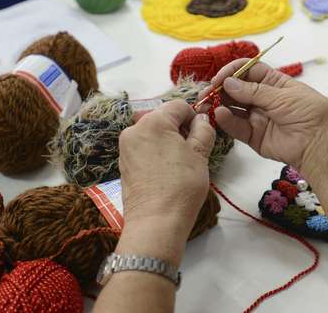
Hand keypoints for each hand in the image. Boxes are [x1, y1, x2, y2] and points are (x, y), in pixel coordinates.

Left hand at [118, 100, 215, 233]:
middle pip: (163, 118)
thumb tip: (202, 119)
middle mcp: (134, 129)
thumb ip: (203, 130)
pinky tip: (166, 172)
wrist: (156, 221)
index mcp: (153, 121)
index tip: (202, 135)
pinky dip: (156, 153)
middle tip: (193, 151)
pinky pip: (144, 148)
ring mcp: (126, 147)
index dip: (194, 117)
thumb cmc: (181, 185)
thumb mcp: (200, 155)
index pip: (179, 106)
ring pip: (153, 133)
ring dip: (168, 141)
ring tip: (180, 164)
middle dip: (180, 129)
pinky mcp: (124, 163)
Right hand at [198, 59, 327, 176]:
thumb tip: (228, 83)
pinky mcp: (254, 136)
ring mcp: (257, 117)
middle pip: (237, 89)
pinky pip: (237, 127)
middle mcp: (264, 98)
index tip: (219, 78)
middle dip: (221, 89)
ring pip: (233, 108)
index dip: (233, 71)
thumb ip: (254, 91)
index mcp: (274, 83)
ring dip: (218, 104)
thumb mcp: (283, 96)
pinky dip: (226, 120)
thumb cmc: (309, 113)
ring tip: (206, 104)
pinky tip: (220, 115)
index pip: (248, 71)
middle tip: (206, 92)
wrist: (320, 145)